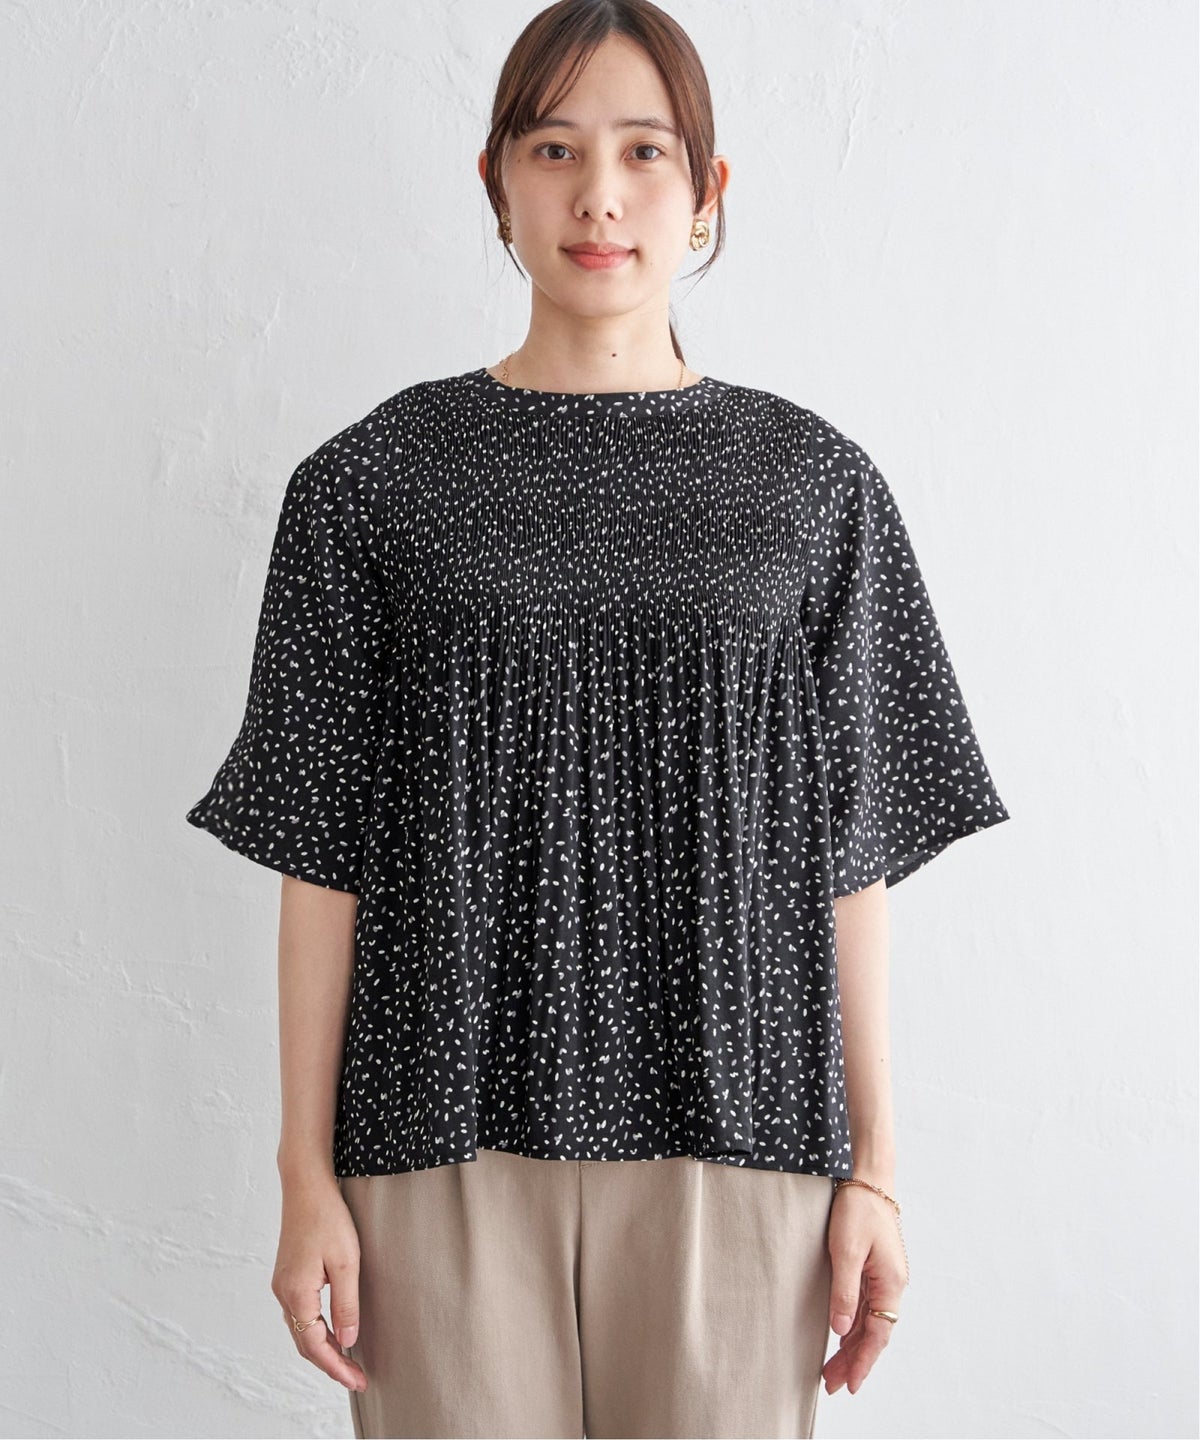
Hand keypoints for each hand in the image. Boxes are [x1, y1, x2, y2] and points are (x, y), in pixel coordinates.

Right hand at [271, 1173, 366, 1394]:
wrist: (305, 1184)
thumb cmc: (327, 1217)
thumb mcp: (346, 1262)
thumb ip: (346, 1304)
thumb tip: (349, 1340)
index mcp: (296, 1294)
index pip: (315, 1346)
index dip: (337, 1367)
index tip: (358, 1380)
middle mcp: (283, 1293)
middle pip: (304, 1343)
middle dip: (330, 1363)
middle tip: (357, 1377)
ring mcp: (282, 1284)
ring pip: (300, 1329)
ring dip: (323, 1348)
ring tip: (348, 1360)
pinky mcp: (288, 1274)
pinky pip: (300, 1313)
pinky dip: (315, 1329)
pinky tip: (333, 1330)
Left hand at [822, 1183, 907, 1395]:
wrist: (868, 1178)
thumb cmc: (858, 1209)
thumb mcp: (846, 1250)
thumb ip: (844, 1291)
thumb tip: (839, 1331)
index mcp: (891, 1282)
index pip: (878, 1334)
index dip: (863, 1361)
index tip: (849, 1385)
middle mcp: (892, 1284)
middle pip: (874, 1333)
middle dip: (854, 1361)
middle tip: (832, 1385)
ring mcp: (885, 1277)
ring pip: (869, 1322)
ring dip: (852, 1346)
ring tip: (831, 1370)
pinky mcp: (875, 1268)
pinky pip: (865, 1306)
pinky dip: (853, 1325)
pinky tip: (840, 1337)